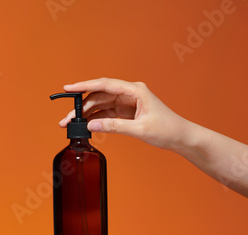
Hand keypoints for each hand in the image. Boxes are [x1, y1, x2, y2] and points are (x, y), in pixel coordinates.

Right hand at [60, 77, 194, 150]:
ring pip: (100, 105)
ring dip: (86, 114)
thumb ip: (114, 126)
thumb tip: (91, 125)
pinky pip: (106, 113)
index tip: (68, 88)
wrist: (180, 137)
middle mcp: (129, 93)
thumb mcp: (139, 129)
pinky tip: (85, 125)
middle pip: (99, 95)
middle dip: (81, 106)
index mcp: (135, 90)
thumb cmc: (167, 129)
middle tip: (66, 118)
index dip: (84, 85)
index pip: (104, 84)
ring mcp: (127, 102)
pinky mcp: (126, 112)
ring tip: (71, 124)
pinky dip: (95, 119)